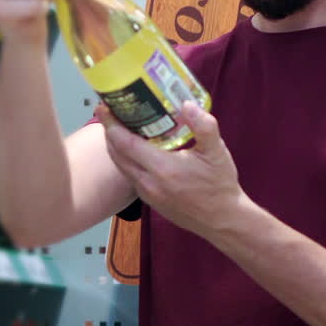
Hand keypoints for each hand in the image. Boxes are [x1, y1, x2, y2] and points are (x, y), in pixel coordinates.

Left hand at [96, 100, 251, 239]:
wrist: (222, 221)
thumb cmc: (220, 185)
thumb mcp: (217, 152)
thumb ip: (204, 126)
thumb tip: (186, 104)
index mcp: (162, 168)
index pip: (125, 143)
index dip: (111, 124)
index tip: (103, 107)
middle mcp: (148, 182)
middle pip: (116, 153)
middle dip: (109, 130)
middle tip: (108, 111)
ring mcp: (146, 193)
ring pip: (120, 165)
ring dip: (114, 145)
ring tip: (116, 125)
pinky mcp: (148, 200)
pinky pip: (128, 174)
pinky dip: (124, 158)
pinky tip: (131, 147)